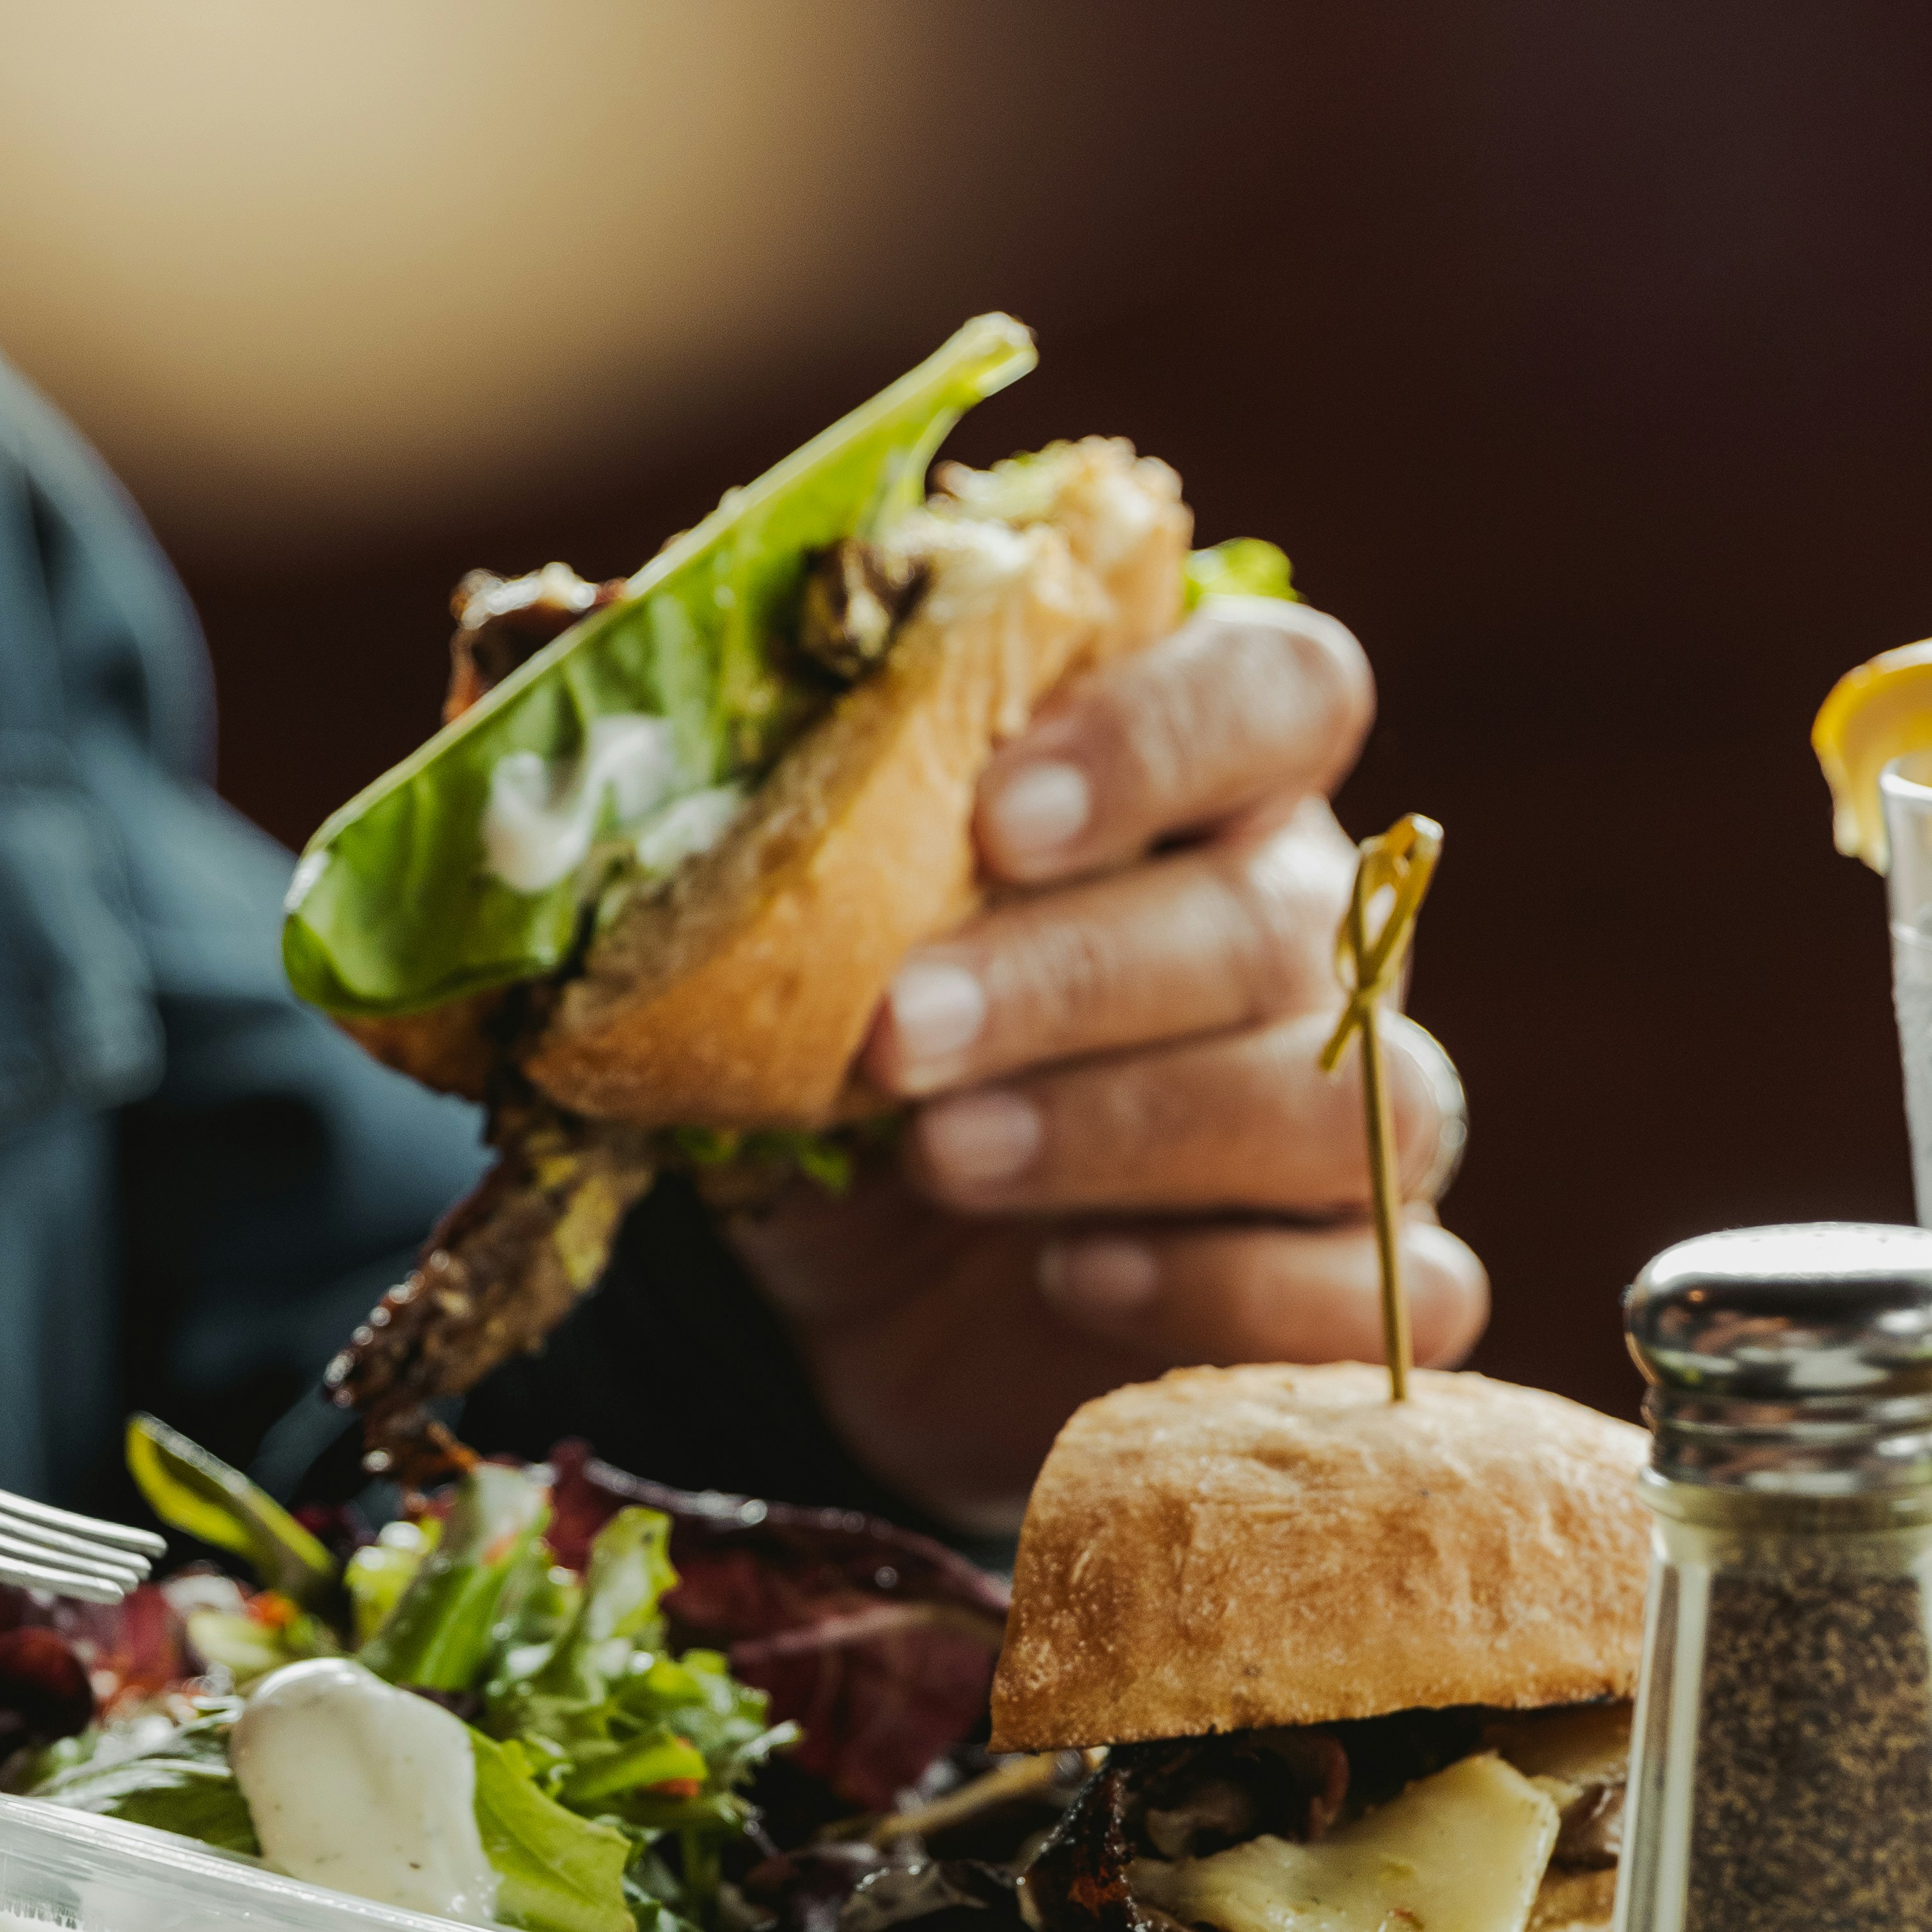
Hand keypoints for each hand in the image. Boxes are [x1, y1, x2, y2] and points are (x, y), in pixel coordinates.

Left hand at [726, 599, 1486, 1532]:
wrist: (839, 1298)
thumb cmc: (822, 1053)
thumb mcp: (747, 923)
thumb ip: (706, 773)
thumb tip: (550, 632)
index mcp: (1192, 785)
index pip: (1282, 685)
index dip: (1162, 732)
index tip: (995, 811)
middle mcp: (1301, 926)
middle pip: (1277, 916)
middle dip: (1073, 974)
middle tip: (892, 1039)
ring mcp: (1353, 1109)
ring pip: (1346, 1100)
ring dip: (1131, 1126)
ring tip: (946, 1160)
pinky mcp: (1351, 1285)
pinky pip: (1381, 1290)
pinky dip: (1224, 1292)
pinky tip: (1073, 1283)